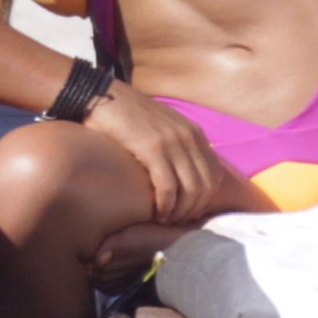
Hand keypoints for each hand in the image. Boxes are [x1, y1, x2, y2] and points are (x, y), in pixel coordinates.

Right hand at [81, 82, 225, 222]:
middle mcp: (188, 136)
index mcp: (194, 132)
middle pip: (206, 186)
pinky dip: (166, 205)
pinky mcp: (152, 147)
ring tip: (167, 220)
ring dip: (180, 212)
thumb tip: (182, 170)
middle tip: (177, 222)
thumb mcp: (161, 126)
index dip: (206, 199)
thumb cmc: (126, 115)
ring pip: (190, 189)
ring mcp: (172, 141)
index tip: (188, 211)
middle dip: (194, 210)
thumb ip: (176, 144)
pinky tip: (157, 213)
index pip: (215, 174)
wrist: (102, 95)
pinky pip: (168, 186)